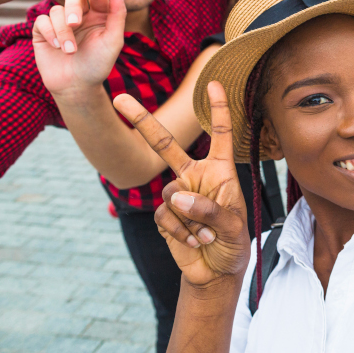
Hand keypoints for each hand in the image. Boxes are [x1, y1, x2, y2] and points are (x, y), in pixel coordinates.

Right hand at [32, 0, 125, 99]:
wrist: (77, 86)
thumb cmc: (98, 64)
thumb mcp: (113, 40)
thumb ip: (118, 14)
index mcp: (100, 14)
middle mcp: (80, 15)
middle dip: (73, 8)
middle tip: (75, 24)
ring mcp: (61, 23)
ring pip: (57, 10)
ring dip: (63, 30)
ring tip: (70, 50)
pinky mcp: (43, 32)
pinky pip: (42, 20)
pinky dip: (49, 32)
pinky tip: (57, 47)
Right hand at [114, 82, 250, 286]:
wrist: (216, 271)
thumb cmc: (233, 243)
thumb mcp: (233, 227)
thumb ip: (210, 210)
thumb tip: (179, 197)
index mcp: (220, 170)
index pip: (220, 134)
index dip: (218, 109)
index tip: (214, 82)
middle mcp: (195, 176)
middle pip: (165, 145)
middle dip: (142, 121)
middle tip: (120, 98)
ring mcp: (177, 195)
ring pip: (170, 194)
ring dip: (189, 219)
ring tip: (206, 235)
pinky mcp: (164, 214)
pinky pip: (164, 216)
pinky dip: (180, 232)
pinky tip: (193, 242)